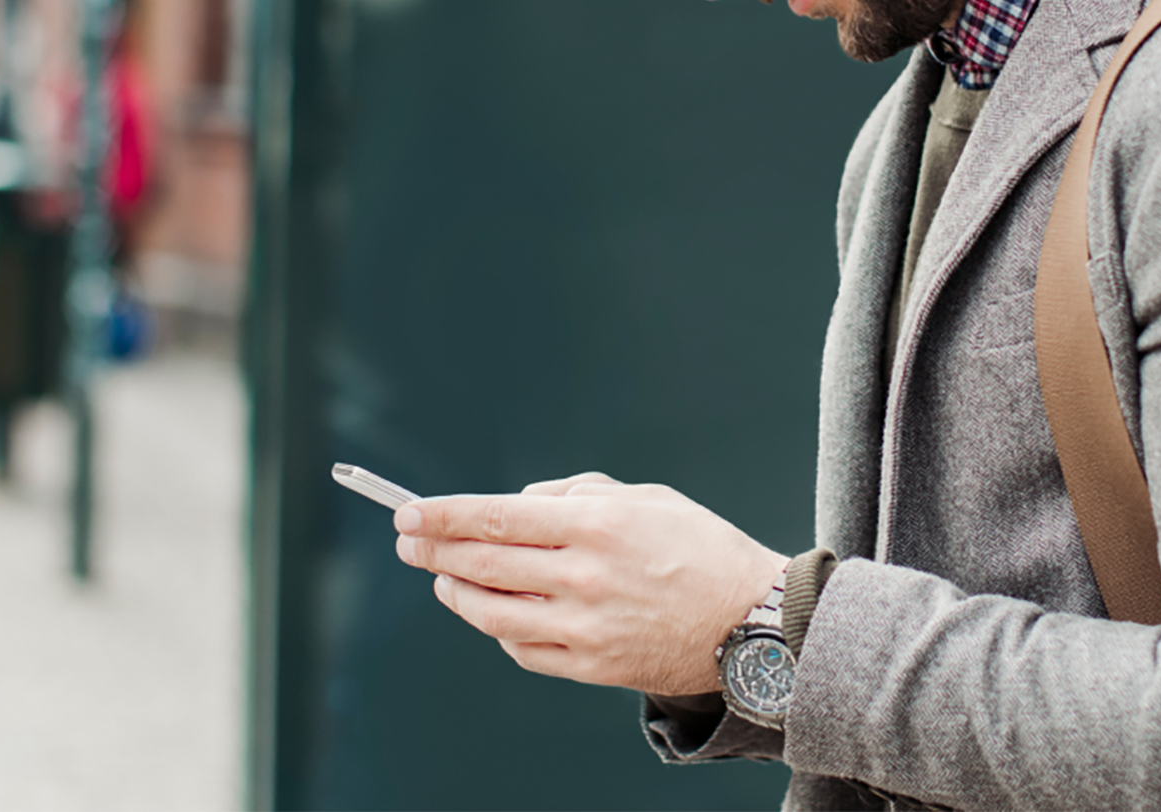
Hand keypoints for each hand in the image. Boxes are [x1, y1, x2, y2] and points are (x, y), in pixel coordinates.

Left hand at [393, 474, 786, 696]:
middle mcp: (585, 576)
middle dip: (434, 551)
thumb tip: (519, 505)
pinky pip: (523, 651)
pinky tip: (493, 614)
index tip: (410, 513)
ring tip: (443, 580)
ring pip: (492, 613)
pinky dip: (500, 632)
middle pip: (483, 564)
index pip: (496, 517)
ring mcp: (585, 627)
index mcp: (598, 524)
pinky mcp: (591, 667)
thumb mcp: (647, 498)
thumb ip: (578, 494)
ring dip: (457, 593)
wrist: (751, 620)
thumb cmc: (701, 548)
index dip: (443, 516)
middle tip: (409, 543)